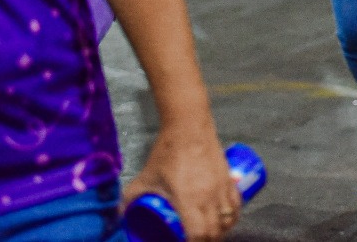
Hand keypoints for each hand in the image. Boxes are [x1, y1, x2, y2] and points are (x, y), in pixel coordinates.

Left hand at [121, 126, 238, 241]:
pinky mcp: (229, 179)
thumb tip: (119, 215)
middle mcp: (208, 197)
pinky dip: (233, 216)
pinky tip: (226, 219)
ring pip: (228, 219)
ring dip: (220, 231)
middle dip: (206, 241)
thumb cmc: (167, 152)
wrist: (189, 127)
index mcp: (188, 199)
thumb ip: (129, 197)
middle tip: (194, 241)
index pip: (197, 233)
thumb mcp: (145, 177)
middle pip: (214, 231)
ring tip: (209, 234)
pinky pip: (236, 205)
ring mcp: (221, 188)